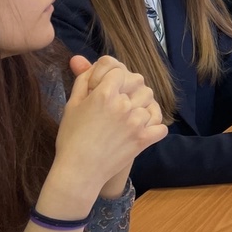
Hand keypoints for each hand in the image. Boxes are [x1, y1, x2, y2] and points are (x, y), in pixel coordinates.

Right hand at [54, 57, 166, 199]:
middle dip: (129, 86)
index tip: (105, 85)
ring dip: (140, 105)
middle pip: (139, 81)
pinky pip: (160, 125)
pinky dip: (154, 126)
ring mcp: (136, 122)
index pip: (118, 69)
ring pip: (150, 101)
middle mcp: (123, 105)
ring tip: (128, 114)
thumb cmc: (71, 138)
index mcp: (104, 94)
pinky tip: (141, 128)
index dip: (111, 75)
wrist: (79, 172)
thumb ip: (82, 80)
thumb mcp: (72, 105)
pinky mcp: (144, 139)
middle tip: (118, 99)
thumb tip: (82, 59)